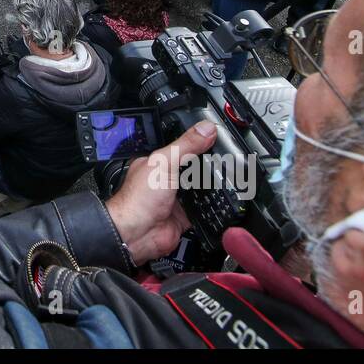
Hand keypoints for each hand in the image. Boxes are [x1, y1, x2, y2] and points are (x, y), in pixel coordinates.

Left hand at [105, 120, 217, 263]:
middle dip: (207, 165)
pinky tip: (220, 199)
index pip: (181, 147)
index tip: (216, 136)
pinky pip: (204, 208)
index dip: (197, 142)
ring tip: (226, 176)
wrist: (137, 234)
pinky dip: (212, 206)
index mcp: (158, 162)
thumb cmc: (137, 200)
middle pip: (193, 168)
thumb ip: (186, 146)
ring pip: (201, 188)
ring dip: (210, 185)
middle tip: (225, 157)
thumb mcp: (164, 163)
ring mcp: (176, 198)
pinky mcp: (185, 215)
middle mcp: (167, 179)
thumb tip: (206, 128)